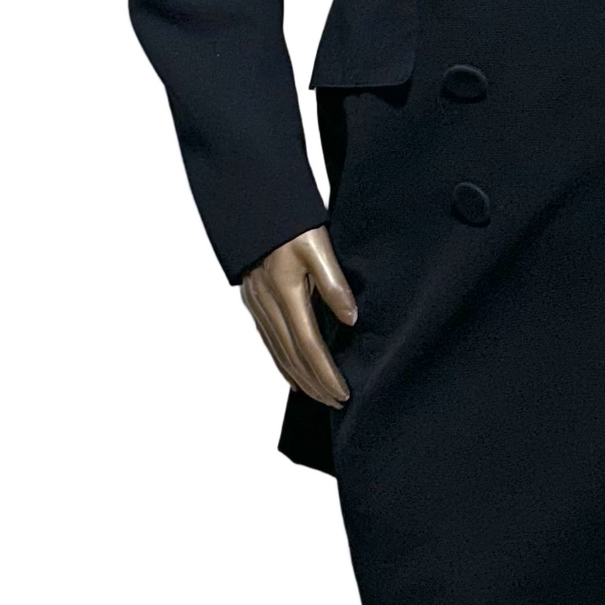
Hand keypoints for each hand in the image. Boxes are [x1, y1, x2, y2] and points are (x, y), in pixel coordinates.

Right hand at [240, 226, 357, 406]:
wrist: (255, 203)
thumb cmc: (290, 221)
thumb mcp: (318, 245)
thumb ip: (334, 282)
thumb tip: (351, 319)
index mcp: (285, 292)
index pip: (309, 345)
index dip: (326, 373)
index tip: (344, 392)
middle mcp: (267, 304)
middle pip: (293, 356)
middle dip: (315, 383)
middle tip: (337, 402)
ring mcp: (257, 304)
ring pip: (278, 352)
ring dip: (299, 378)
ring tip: (319, 395)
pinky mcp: (254, 301)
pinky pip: (269, 341)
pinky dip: (282, 362)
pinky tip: (292, 373)